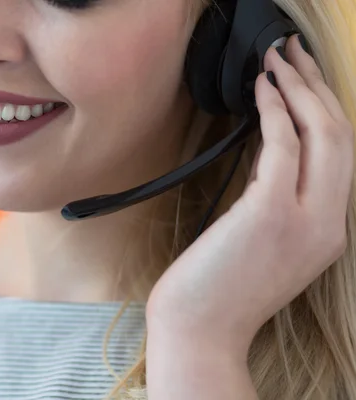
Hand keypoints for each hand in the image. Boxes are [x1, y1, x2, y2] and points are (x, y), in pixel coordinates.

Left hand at [145, 34, 353, 397]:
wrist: (199, 331)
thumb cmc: (218, 288)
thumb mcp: (261, 244)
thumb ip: (276, 201)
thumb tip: (269, 153)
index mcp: (329, 232)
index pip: (341, 157)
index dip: (326, 110)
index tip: (305, 81)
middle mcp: (330, 224)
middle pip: (342, 137)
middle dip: (319, 87)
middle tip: (296, 54)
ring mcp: (306, 219)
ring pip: (322, 134)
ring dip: (299, 88)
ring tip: (279, 59)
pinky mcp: (270, 212)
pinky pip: (283, 145)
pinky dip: (274, 109)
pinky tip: (261, 88)